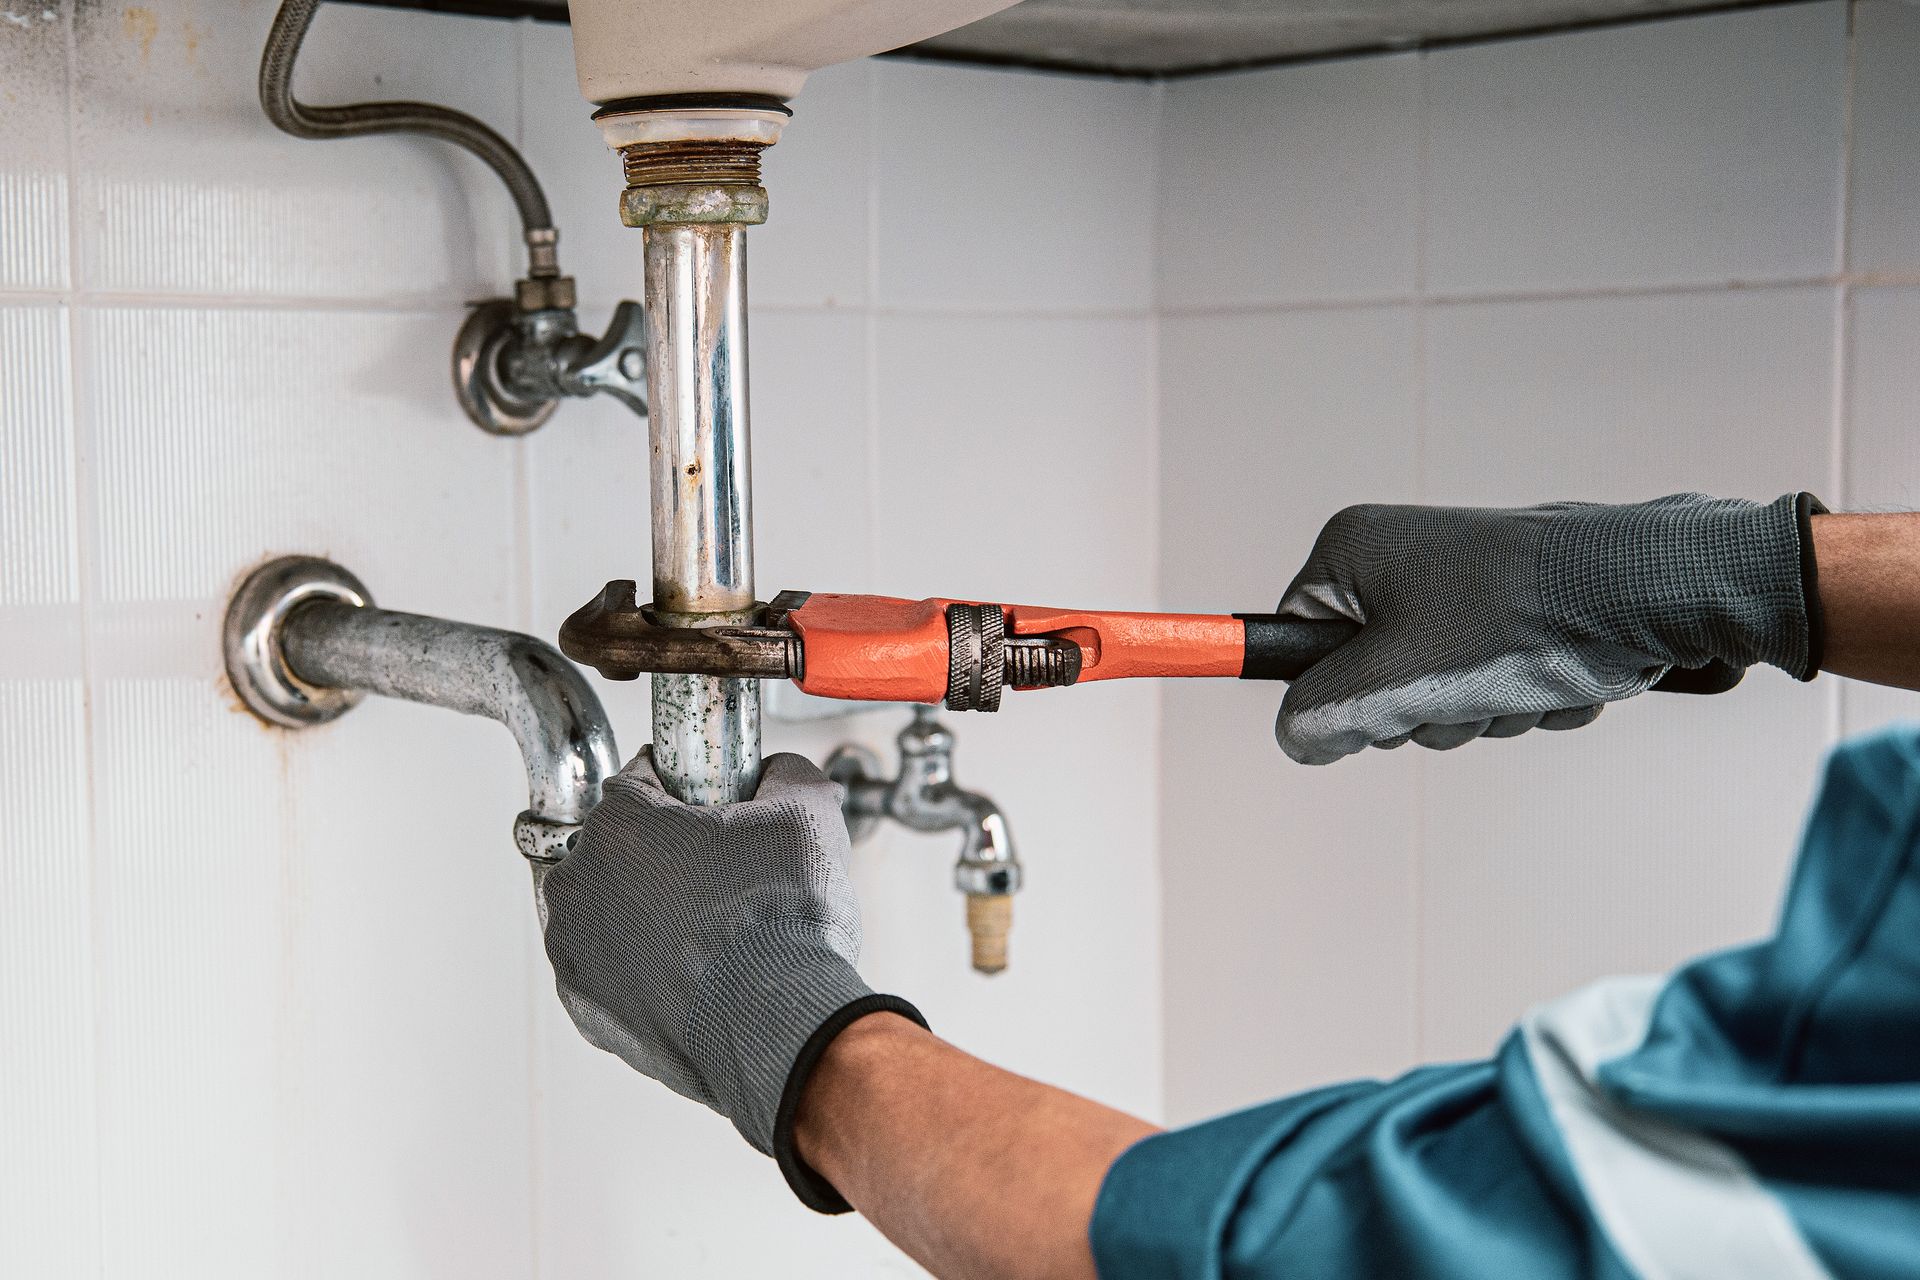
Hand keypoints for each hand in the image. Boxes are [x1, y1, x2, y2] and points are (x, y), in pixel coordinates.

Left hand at [539, 749, 923, 1209]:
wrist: (782, 1026)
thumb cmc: (784, 924)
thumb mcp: (807, 812)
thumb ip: (785, 773)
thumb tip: (779, 773)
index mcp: (619, 825)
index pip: (638, 780)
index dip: (683, 788)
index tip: (711, 807)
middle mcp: (579, 885)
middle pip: (615, 847)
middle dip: (659, 853)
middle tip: (718, 872)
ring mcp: (576, 953)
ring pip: (606, 910)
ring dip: (643, 910)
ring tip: (707, 928)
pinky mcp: (588, 1009)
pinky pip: (608, 970)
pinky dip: (639, 967)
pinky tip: (692, 972)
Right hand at [1273, 493, 1821, 764]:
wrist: (1651, 591)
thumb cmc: (1521, 620)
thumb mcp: (1393, 681)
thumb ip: (1321, 714)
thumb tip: (1296, 738)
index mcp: (1353, 550)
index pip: (1294, 642)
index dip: (1334, 693)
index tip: (1379, 707)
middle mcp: (1401, 557)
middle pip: (1368, 678)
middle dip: (1425, 711)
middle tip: (1463, 696)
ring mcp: (1460, 585)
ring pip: (1437, 692)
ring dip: (1481, 713)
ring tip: (1522, 682)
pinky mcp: (1514, 611)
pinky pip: (1491, 684)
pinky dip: (1523, 699)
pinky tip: (1558, 678)